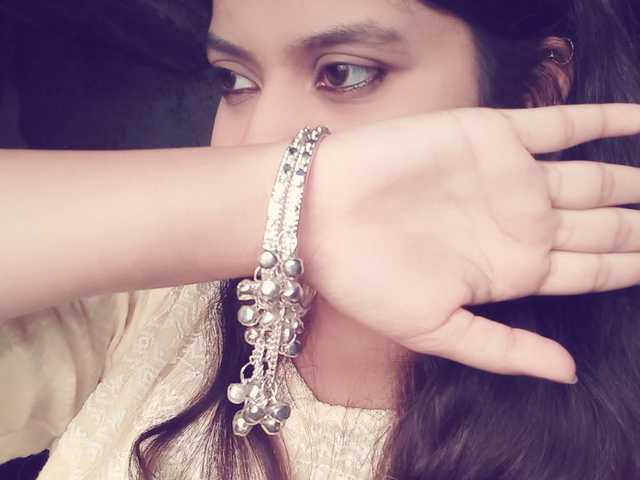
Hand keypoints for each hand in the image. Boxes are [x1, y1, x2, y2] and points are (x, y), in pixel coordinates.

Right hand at [299, 103, 639, 383]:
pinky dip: (606, 121)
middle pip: (604, 225)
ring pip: (594, 177)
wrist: (318, 216)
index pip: (592, 272)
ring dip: (636, 178)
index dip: (635, 269)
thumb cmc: (365, 279)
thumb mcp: (435, 330)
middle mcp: (518, 224)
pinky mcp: (493, 137)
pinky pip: (563, 124)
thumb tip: (569, 374)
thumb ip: (503, 349)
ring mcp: (510, 179)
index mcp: (510, 272)